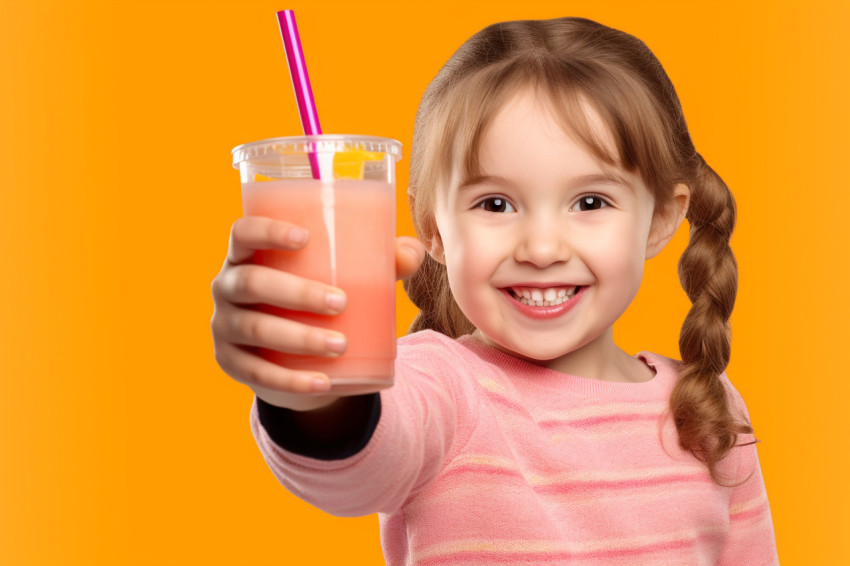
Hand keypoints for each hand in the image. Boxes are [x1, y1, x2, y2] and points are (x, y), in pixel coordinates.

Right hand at [210, 216, 424, 410]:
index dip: (266, 231)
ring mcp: (223, 326)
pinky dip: (292, 380)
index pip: (242, 233)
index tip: (305, 238)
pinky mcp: (230, 362)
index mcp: (246, 254)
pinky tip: (323, 383)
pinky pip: (257, 373)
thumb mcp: (342, 276)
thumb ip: (378, 260)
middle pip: (251, 282)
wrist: (290, 351)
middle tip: (340, 302)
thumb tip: (411, 252)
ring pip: (255, 330)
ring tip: (341, 344)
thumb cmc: (316, 294)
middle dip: (296, 292)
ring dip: (299, 337)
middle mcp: (226, 286)